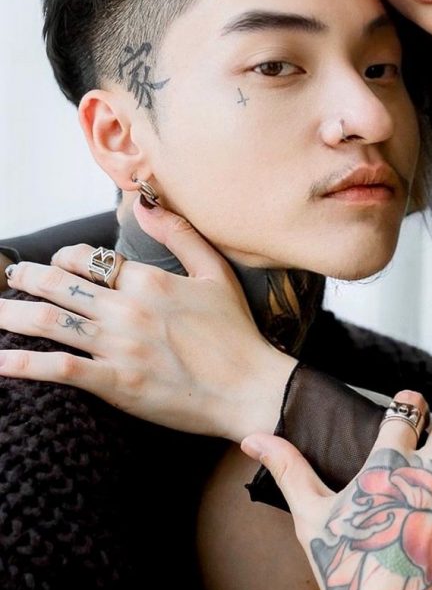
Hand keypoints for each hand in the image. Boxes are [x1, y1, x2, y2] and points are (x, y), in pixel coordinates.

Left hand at [0, 200, 295, 441]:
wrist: (250, 389)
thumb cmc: (236, 333)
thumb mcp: (216, 273)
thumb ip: (179, 233)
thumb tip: (145, 200)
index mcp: (150, 280)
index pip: (89, 258)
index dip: (65, 258)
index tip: (56, 264)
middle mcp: (128, 308)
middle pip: (60, 284)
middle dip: (25, 278)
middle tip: (8, 277)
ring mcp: (120, 346)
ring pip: (50, 321)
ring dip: (11, 314)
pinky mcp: (116, 383)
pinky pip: (59, 369)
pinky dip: (22, 364)